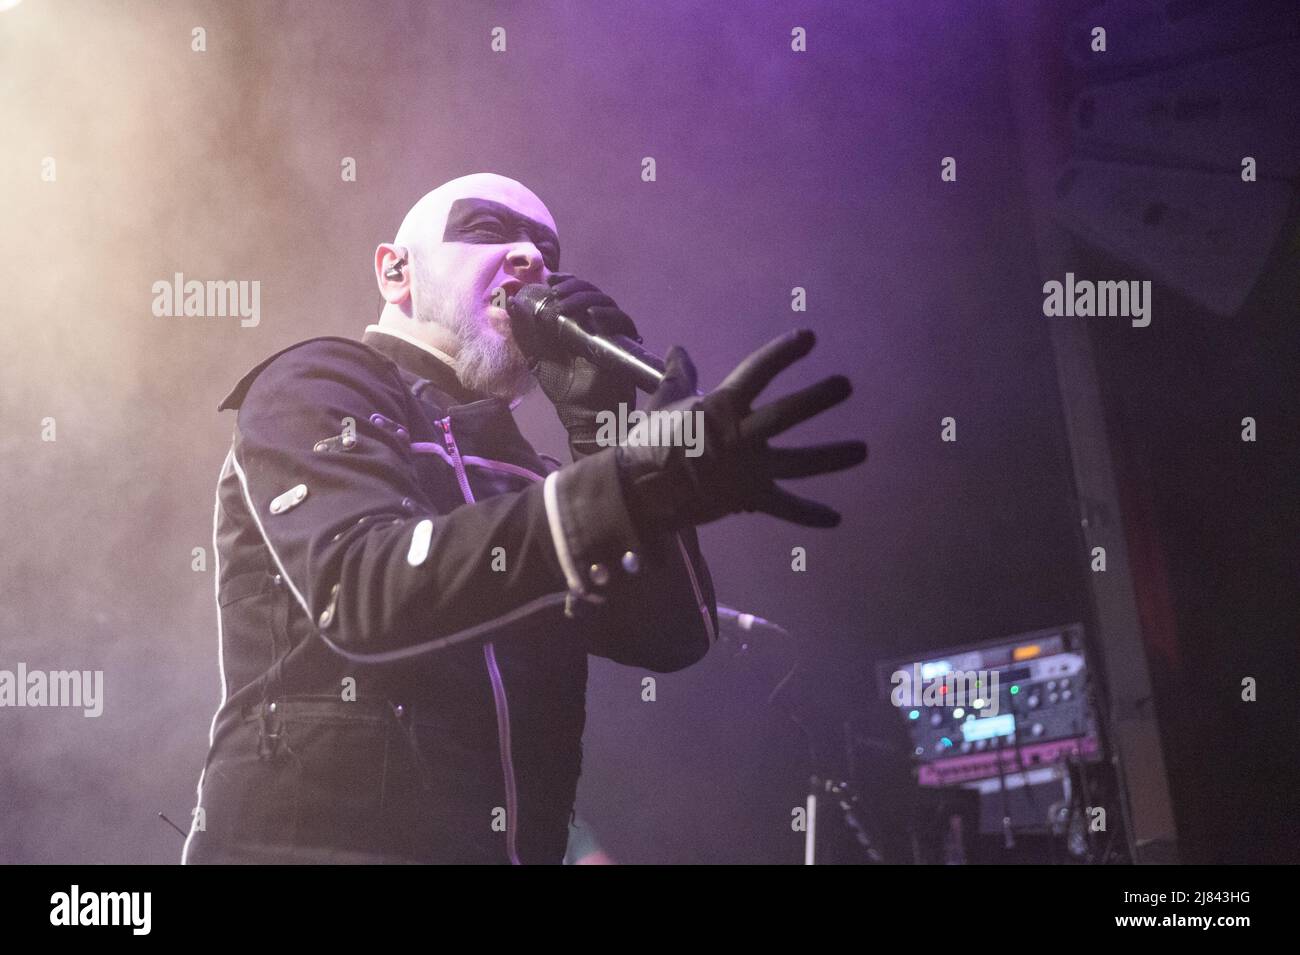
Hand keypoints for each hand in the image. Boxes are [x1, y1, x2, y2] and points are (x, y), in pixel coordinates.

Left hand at [508, 272, 639, 457]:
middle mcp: (597, 323)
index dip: (567, 282)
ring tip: (565, 306)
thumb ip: (526, 335)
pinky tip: (593, 316)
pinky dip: (608, 316)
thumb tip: (512, 305)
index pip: (577, 292)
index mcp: (577, 323)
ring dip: (585, 299)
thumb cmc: (565, 390)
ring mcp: (612, 332)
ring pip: (606, 302)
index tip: (551, 280)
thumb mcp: (538, 359)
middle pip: (591, 291)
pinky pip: (623, 322)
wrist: (586, 416)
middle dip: (573, 287)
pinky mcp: (626, 343)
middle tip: (555, 293)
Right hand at [615, 329, 867, 532]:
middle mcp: (739, 436)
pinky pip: (784, 507)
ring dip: (832, 456)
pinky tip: (836, 518)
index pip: (757, 371)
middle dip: (817, 399)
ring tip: (863, 449)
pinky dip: (809, 514)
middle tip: (846, 384)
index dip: (783, 354)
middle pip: (785, 414)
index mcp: (720, 406)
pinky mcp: (748, 497)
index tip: (809, 338)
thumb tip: (678, 349)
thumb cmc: (649, 442)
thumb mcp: (664, 403)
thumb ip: (680, 376)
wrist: (637, 490)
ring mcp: (747, 468)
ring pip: (797, 461)